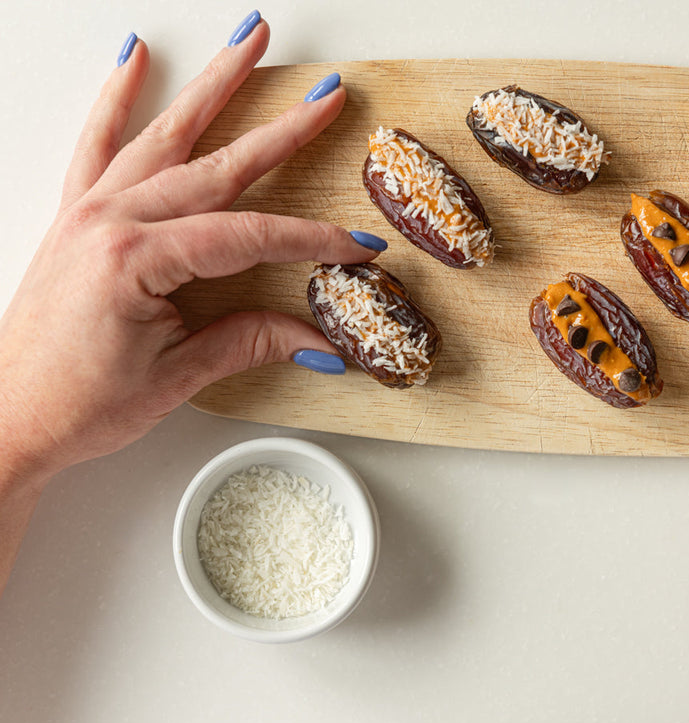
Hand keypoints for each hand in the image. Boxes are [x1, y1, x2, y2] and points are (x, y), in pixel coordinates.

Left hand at [0, 12, 382, 483]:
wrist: (9, 418)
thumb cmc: (78, 403)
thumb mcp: (176, 376)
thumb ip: (249, 342)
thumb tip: (317, 339)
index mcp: (135, 257)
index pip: (247, 234)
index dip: (310, 240)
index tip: (356, 245)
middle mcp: (110, 219)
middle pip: (217, 165)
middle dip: (281, 130)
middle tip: (326, 96)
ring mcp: (89, 211)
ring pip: (164, 134)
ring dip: (212, 85)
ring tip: (249, 40)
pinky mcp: (75, 216)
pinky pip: (97, 143)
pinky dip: (116, 98)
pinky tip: (134, 58)